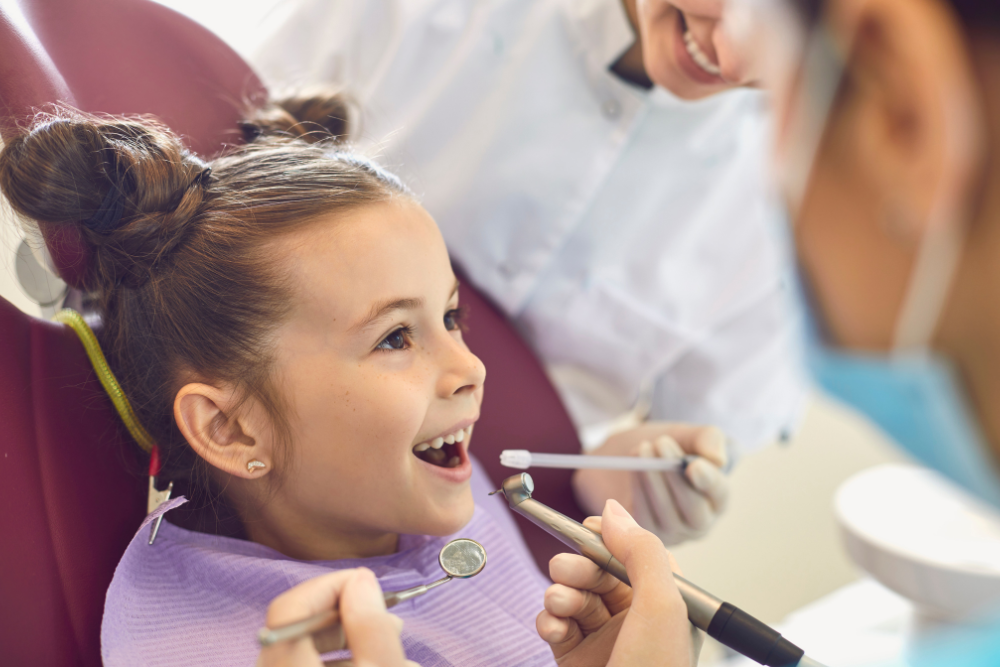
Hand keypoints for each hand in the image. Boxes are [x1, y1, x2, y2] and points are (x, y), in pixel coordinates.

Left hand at [256, 568, 417, 666]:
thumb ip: (371, 626)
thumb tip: (361, 581)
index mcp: (287, 665)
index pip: (288, 608)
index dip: (329, 587)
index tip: (367, 585)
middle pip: (297, 630)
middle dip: (348, 618)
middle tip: (390, 622)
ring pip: (307, 653)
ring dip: (353, 645)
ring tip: (395, 655)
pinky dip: (345, 664)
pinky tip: (376, 665)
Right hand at [535, 500, 701, 665]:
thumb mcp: (661, 608)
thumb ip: (641, 552)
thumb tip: (613, 511)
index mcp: (666, 603)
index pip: (635, 553)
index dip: (610, 538)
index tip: (588, 528)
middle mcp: (636, 618)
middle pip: (597, 571)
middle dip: (576, 566)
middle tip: (565, 570)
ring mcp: (604, 637)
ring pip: (572, 594)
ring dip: (559, 594)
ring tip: (560, 604)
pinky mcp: (576, 655)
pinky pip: (555, 623)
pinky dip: (548, 621)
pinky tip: (554, 628)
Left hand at [573, 423, 728, 544]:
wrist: (627, 458)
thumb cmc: (664, 447)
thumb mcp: (685, 434)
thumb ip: (707, 439)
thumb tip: (718, 459)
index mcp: (716, 498)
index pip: (719, 494)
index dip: (708, 481)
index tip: (693, 465)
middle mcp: (698, 522)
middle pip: (694, 509)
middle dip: (675, 477)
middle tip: (660, 443)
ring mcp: (671, 532)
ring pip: (666, 513)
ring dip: (653, 479)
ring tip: (643, 448)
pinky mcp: (644, 534)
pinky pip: (643, 517)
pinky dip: (638, 490)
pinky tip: (633, 466)